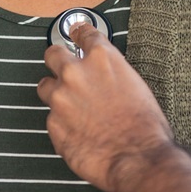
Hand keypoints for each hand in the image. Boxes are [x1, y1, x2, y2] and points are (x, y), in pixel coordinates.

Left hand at [38, 23, 175, 191]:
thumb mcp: (136, 85)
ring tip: (72, 108)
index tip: (75, 33)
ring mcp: (60, 99)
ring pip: (45, 87)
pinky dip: (62, 123)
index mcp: (102, 58)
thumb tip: (102, 76)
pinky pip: (51, 118)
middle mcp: (76, 73)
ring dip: (55, 94)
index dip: (78, 33)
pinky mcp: (53, 124)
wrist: (138, 158)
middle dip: (58, 60)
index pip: (82, 33)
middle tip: (63, 69)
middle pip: (53, 54)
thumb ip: (112, 74)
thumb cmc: (145, 126)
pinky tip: (79, 132)